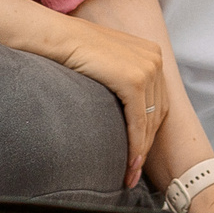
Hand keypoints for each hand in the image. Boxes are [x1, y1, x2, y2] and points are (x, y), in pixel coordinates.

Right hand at [50, 17, 168, 183]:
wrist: (56, 39)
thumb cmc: (74, 53)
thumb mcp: (108, 63)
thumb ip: (123, 78)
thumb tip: (126, 110)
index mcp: (151, 53)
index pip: (157, 102)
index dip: (149, 132)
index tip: (138, 156)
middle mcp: (155, 59)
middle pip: (157, 113)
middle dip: (146, 146)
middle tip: (133, 172)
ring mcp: (147, 68)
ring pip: (149, 121)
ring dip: (140, 151)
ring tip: (129, 173)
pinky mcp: (134, 79)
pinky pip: (138, 121)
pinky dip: (135, 145)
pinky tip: (128, 162)